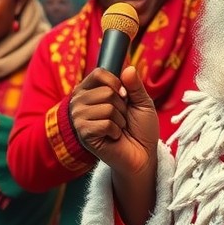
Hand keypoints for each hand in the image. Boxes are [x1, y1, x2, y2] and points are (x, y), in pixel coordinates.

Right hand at [70, 66, 159, 224]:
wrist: (143, 155)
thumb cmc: (140, 129)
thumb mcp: (142, 102)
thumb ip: (135, 85)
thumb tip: (129, 68)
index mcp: (92, 90)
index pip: (99, 73)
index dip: (117, 83)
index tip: (125, 96)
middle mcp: (81, 102)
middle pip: (106, 91)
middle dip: (122, 106)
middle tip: (122, 119)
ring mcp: (80, 119)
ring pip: (106, 108)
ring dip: (120, 120)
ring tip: (118, 129)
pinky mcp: (84, 135)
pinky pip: (104, 124)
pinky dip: (116, 131)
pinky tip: (114, 137)